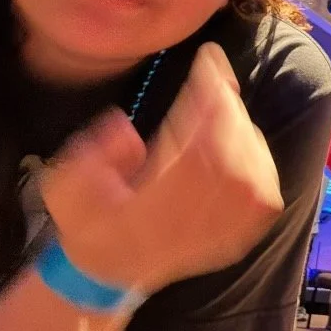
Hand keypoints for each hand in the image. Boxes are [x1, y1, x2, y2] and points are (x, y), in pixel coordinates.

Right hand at [41, 43, 283, 293]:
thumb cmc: (90, 221)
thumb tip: (122, 125)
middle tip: (213, 71)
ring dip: (238, 123)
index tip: (209, 58)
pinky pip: (266, 184)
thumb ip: (89, 155)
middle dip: (224, 102)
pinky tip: (239, 135)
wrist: (115, 271)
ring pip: (251, 162)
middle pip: (229, 147)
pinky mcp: (244, 233)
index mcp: (151, 209)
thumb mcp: (65, 188)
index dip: (206, 96)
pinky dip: (256, 153)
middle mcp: (197, 221)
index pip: (194, 142)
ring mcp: (227, 230)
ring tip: (220, 100)